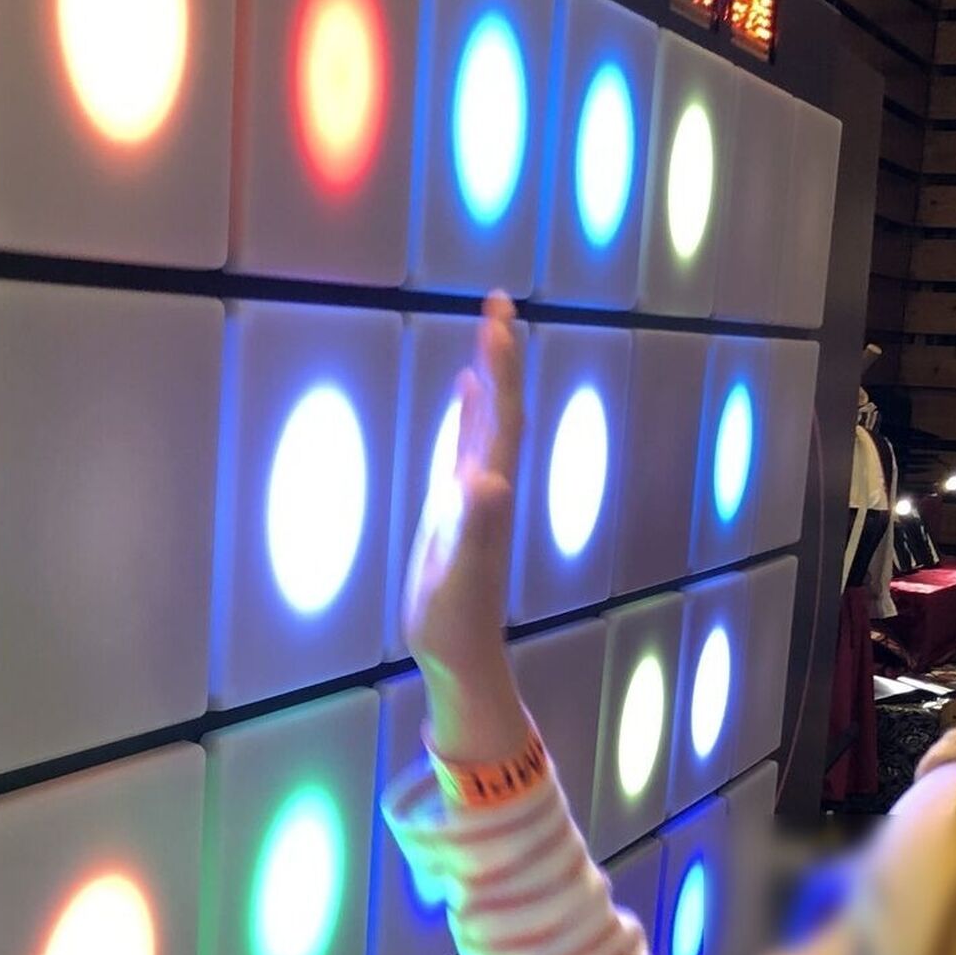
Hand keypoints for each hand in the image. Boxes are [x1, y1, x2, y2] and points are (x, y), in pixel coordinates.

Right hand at [401, 293, 529, 762]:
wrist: (460, 654)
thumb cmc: (456, 621)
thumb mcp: (460, 575)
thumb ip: (474, 529)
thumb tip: (487, 481)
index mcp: (487, 491)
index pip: (501, 416)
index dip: (501, 367)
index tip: (498, 317)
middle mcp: (486, 484)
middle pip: (500, 406)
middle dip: (500, 353)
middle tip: (497, 300)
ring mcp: (471, 494)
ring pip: (486, 420)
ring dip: (488, 374)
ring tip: (489, 329)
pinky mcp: (454, 509)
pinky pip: (462, 446)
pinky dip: (465, 413)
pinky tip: (463, 392)